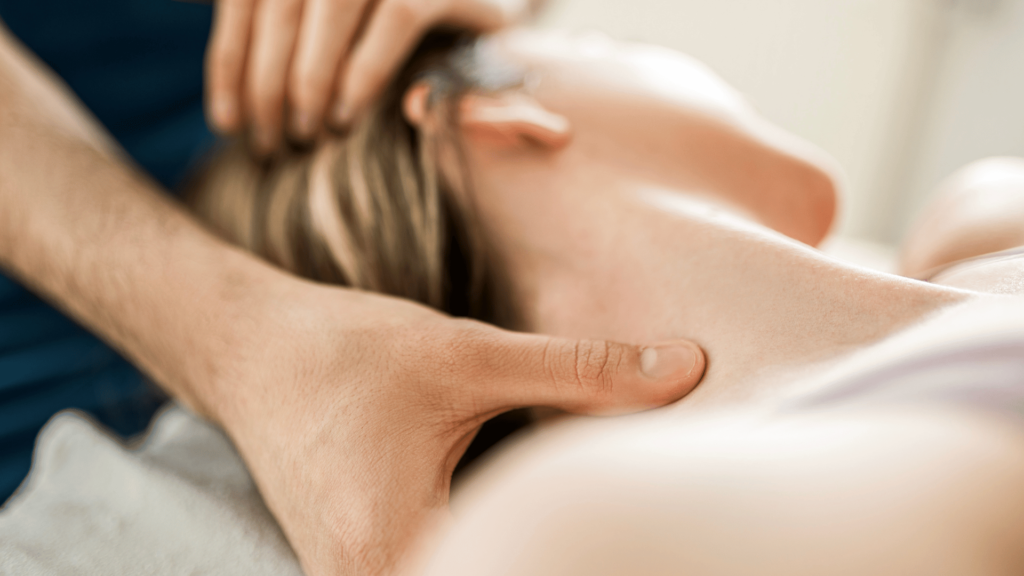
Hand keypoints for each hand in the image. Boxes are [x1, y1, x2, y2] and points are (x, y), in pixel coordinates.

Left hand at [205, 0, 537, 153]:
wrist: (492, 15)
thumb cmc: (409, 29)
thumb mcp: (340, 32)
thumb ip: (292, 39)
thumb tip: (233, 105)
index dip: (230, 63)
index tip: (226, 125)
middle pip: (280, 5)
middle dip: (266, 84)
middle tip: (268, 146)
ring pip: (329, 9)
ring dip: (308, 82)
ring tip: (305, 136)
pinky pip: (396, 21)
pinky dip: (364, 72)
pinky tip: (349, 115)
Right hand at [217, 283, 703, 575]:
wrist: (248, 351)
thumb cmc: (344, 350)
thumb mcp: (467, 355)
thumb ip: (581, 372)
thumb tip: (688, 369)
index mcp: (398, 548)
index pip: (522, 572)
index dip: (587, 559)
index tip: (637, 539)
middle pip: (497, 575)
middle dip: (553, 554)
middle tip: (625, 534)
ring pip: (473, 574)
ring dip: (519, 555)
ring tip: (575, 527)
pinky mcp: (359, 570)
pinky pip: (437, 572)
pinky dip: (486, 553)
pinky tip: (515, 524)